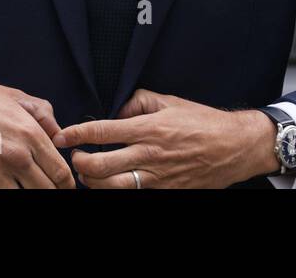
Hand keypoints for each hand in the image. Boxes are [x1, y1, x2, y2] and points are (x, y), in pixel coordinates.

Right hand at [0, 61, 75, 188]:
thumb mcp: (17, 97)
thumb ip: (44, 115)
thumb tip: (60, 136)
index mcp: (31, 134)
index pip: (60, 173)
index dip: (67, 185)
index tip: (65, 188)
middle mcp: (16, 156)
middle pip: (46, 191)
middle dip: (50, 192)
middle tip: (47, 189)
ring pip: (22, 198)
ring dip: (25, 194)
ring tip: (22, 186)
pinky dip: (1, 195)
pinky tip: (1, 188)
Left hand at [54, 89, 278, 187]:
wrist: (234, 147)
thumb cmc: (202, 122)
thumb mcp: (169, 101)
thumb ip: (138, 102)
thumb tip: (117, 111)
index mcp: (148, 128)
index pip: (102, 131)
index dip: (76, 134)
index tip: (62, 135)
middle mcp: (149, 153)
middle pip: (100, 165)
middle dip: (79, 163)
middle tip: (74, 156)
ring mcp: (157, 176)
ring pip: (112, 186)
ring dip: (93, 181)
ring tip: (87, 173)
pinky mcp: (166, 190)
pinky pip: (134, 194)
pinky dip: (117, 190)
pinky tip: (111, 184)